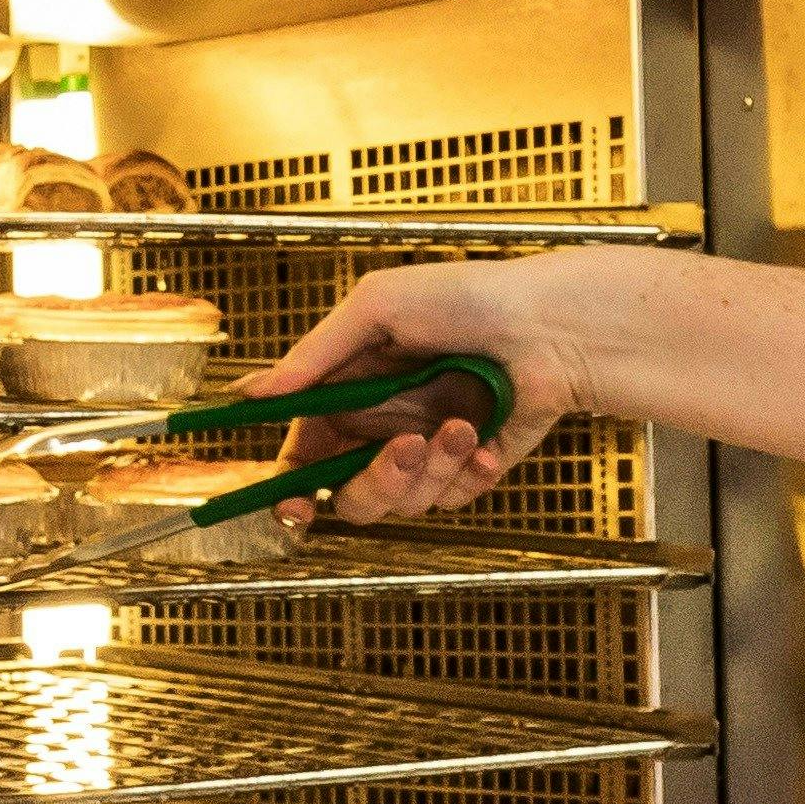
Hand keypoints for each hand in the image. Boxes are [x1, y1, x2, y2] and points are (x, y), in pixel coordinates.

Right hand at [227, 249, 634, 525]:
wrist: (552, 325)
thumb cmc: (469, 298)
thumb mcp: (377, 308)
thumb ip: (313, 357)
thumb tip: (252, 391)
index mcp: (352, 387)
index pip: (306, 449)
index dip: (292, 483)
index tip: (291, 505)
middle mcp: (385, 424)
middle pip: (349, 492)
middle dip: (376, 479)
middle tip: (405, 444)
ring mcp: (429, 450)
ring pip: (403, 502)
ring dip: (431, 467)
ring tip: (461, 424)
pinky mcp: (472, 468)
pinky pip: (453, 499)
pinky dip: (469, 471)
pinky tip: (488, 437)